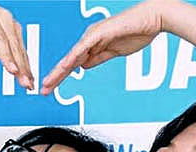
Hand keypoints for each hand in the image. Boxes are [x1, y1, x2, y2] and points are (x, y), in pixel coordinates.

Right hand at [0, 0, 33, 88]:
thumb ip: (5, 56)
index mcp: (12, 27)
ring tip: (13, 71)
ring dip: (7, 56)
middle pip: (14, 46)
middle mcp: (4, 19)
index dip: (26, 69)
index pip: (21, 52)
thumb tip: (21, 77)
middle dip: (21, 66)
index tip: (30, 86)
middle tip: (26, 83)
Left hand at [41, 0, 161, 94]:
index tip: (51, 87)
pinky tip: (66, 67)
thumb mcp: (113, 53)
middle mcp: (88, 40)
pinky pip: (84, 48)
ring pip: (71, 56)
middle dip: (55, 77)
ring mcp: (92, 35)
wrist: (152, 19)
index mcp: (91, 44)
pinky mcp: (99, 33)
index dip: (61, 76)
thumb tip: (83, 66)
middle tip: (44, 89)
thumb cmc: (136, 33)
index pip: (72, 64)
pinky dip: (74, 58)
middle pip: (68, 61)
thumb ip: (97, 59)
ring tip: (48, 83)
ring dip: (59, 71)